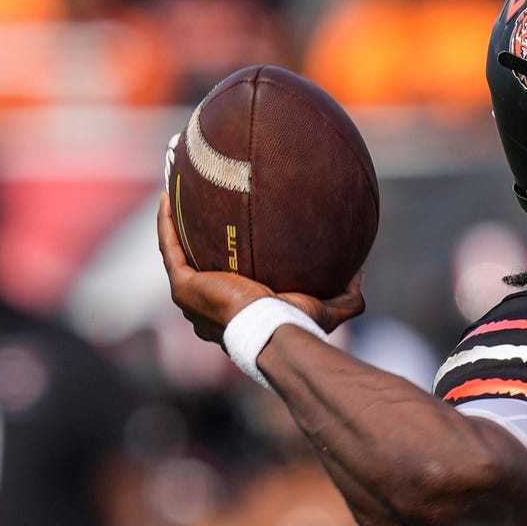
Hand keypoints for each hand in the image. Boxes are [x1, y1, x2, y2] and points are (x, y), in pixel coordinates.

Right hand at [157, 181, 364, 343]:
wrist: (274, 332)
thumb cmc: (296, 325)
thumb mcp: (326, 308)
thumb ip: (345, 295)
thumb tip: (360, 273)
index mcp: (233, 313)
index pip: (225, 284)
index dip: (222, 261)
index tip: (228, 236)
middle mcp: (205, 308)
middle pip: (195, 266)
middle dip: (193, 240)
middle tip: (196, 210)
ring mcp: (191, 298)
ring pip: (176, 254)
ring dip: (173, 225)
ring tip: (174, 193)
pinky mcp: (183, 287)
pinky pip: (169, 248)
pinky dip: (166, 223)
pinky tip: (168, 196)